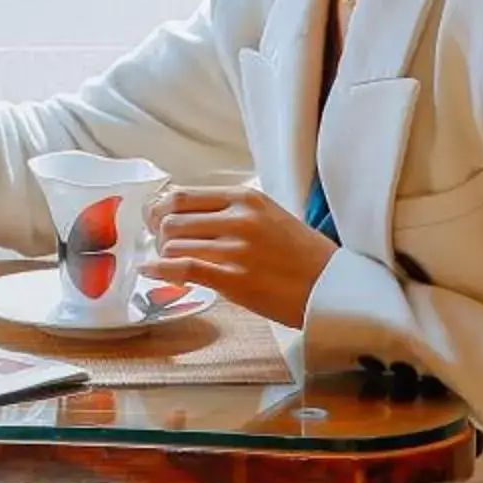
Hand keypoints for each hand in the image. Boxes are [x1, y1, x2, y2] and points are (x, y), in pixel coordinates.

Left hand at [146, 185, 336, 330]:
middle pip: (172, 219)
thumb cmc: (301, 253)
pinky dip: (160, 270)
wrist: (333, 286)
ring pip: (175, 245)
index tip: (154, 220)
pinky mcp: (235, 279)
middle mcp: (239, 218)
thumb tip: (185, 215)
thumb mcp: (268, 214)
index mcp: (245, 198)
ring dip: (164, 256)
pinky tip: (150, 271)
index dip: (160, 209)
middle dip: (158, 234)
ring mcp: (237, 249)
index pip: (183, 196)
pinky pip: (184, 269)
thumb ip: (230, 211)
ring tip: (169, 264)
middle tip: (159, 246)